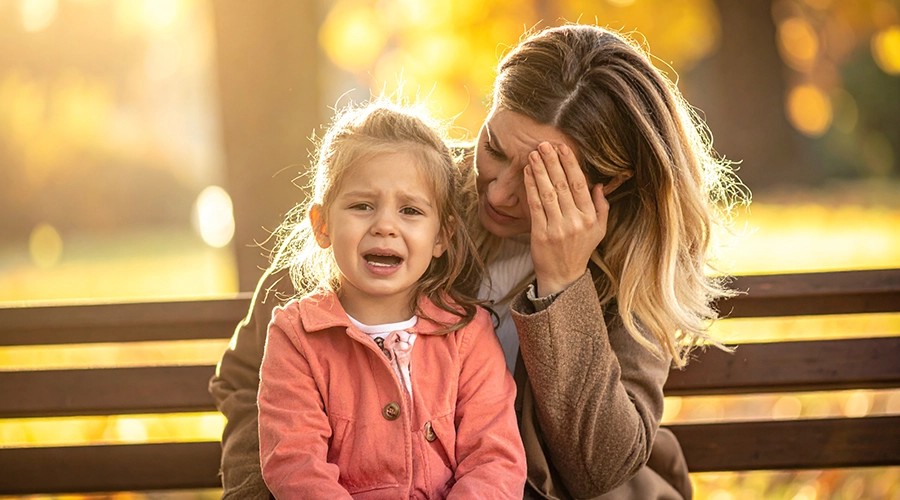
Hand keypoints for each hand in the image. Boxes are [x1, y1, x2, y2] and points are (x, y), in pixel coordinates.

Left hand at [524, 142, 608, 296]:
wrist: (563, 276)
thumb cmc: (580, 250)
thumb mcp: (599, 230)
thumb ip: (602, 206)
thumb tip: (598, 184)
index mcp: (590, 218)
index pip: (580, 185)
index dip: (570, 164)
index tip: (563, 148)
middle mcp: (575, 222)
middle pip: (562, 185)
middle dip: (553, 162)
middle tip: (544, 144)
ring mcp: (557, 228)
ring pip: (548, 193)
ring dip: (540, 171)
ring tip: (533, 154)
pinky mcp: (540, 234)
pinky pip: (535, 206)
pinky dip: (531, 188)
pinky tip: (527, 174)